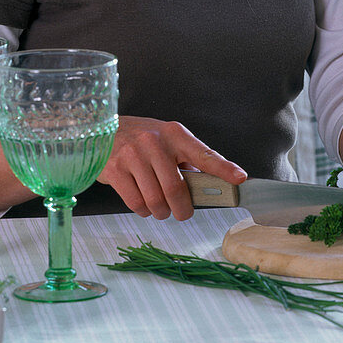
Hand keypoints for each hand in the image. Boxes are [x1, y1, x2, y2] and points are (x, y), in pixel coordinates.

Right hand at [97, 116, 245, 220]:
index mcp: (174, 134)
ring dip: (161, 212)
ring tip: (159, 206)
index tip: (240, 178)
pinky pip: (136, 203)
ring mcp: (133, 155)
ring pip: (156, 201)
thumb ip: (185, 160)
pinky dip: (143, 210)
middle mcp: (154, 142)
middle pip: (176, 189)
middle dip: (182, 209)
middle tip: (181, 212)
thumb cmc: (141, 139)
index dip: (223, 168)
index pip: (204, 153)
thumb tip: (207, 185)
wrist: (102, 129)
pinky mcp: (115, 170)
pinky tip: (142, 202)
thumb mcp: (166, 140)